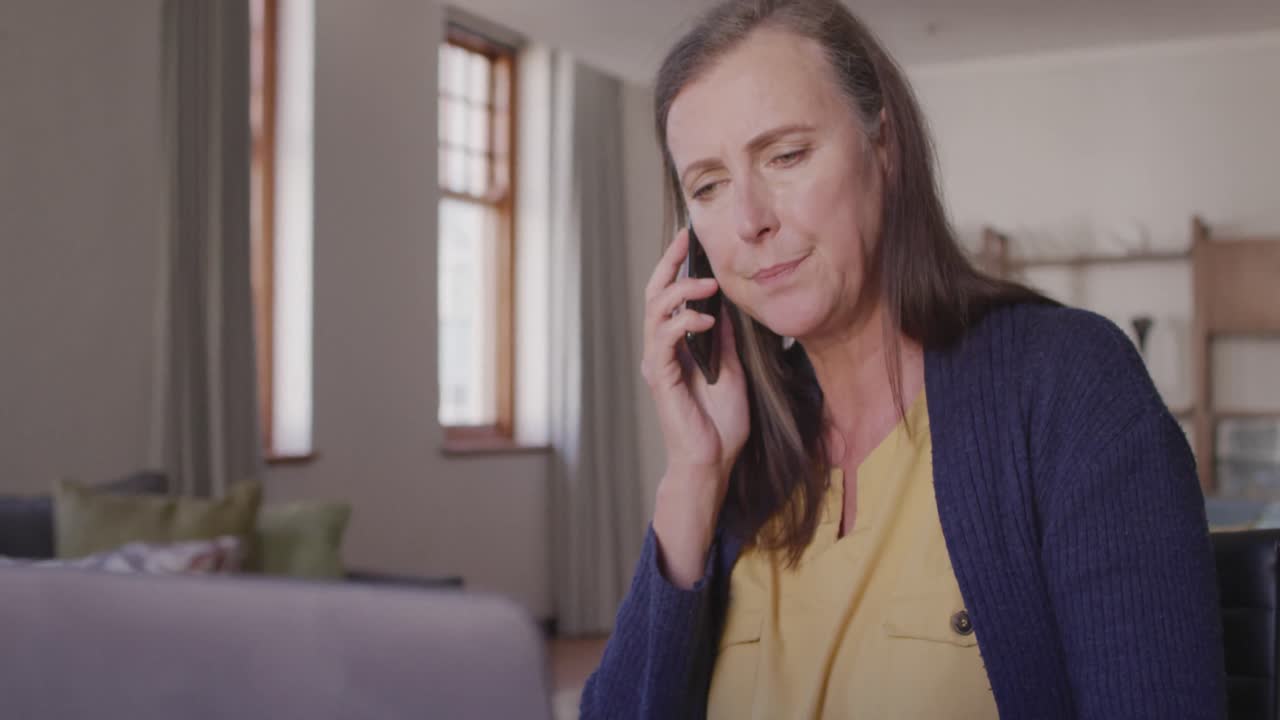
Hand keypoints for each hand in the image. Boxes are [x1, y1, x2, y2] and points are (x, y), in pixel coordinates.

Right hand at [640, 229, 749, 586]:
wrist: (713, 460)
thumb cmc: (721, 422)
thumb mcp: (733, 368)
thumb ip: (727, 338)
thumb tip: (730, 305)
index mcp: (676, 345)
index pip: (670, 296)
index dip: (678, 266)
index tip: (692, 238)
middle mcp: (660, 350)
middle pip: (654, 294)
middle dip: (670, 264)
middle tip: (687, 240)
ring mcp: (657, 363)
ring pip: (655, 311)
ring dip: (681, 292)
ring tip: (708, 284)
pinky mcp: (660, 378)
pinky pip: (665, 340)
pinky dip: (684, 324)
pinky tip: (708, 321)